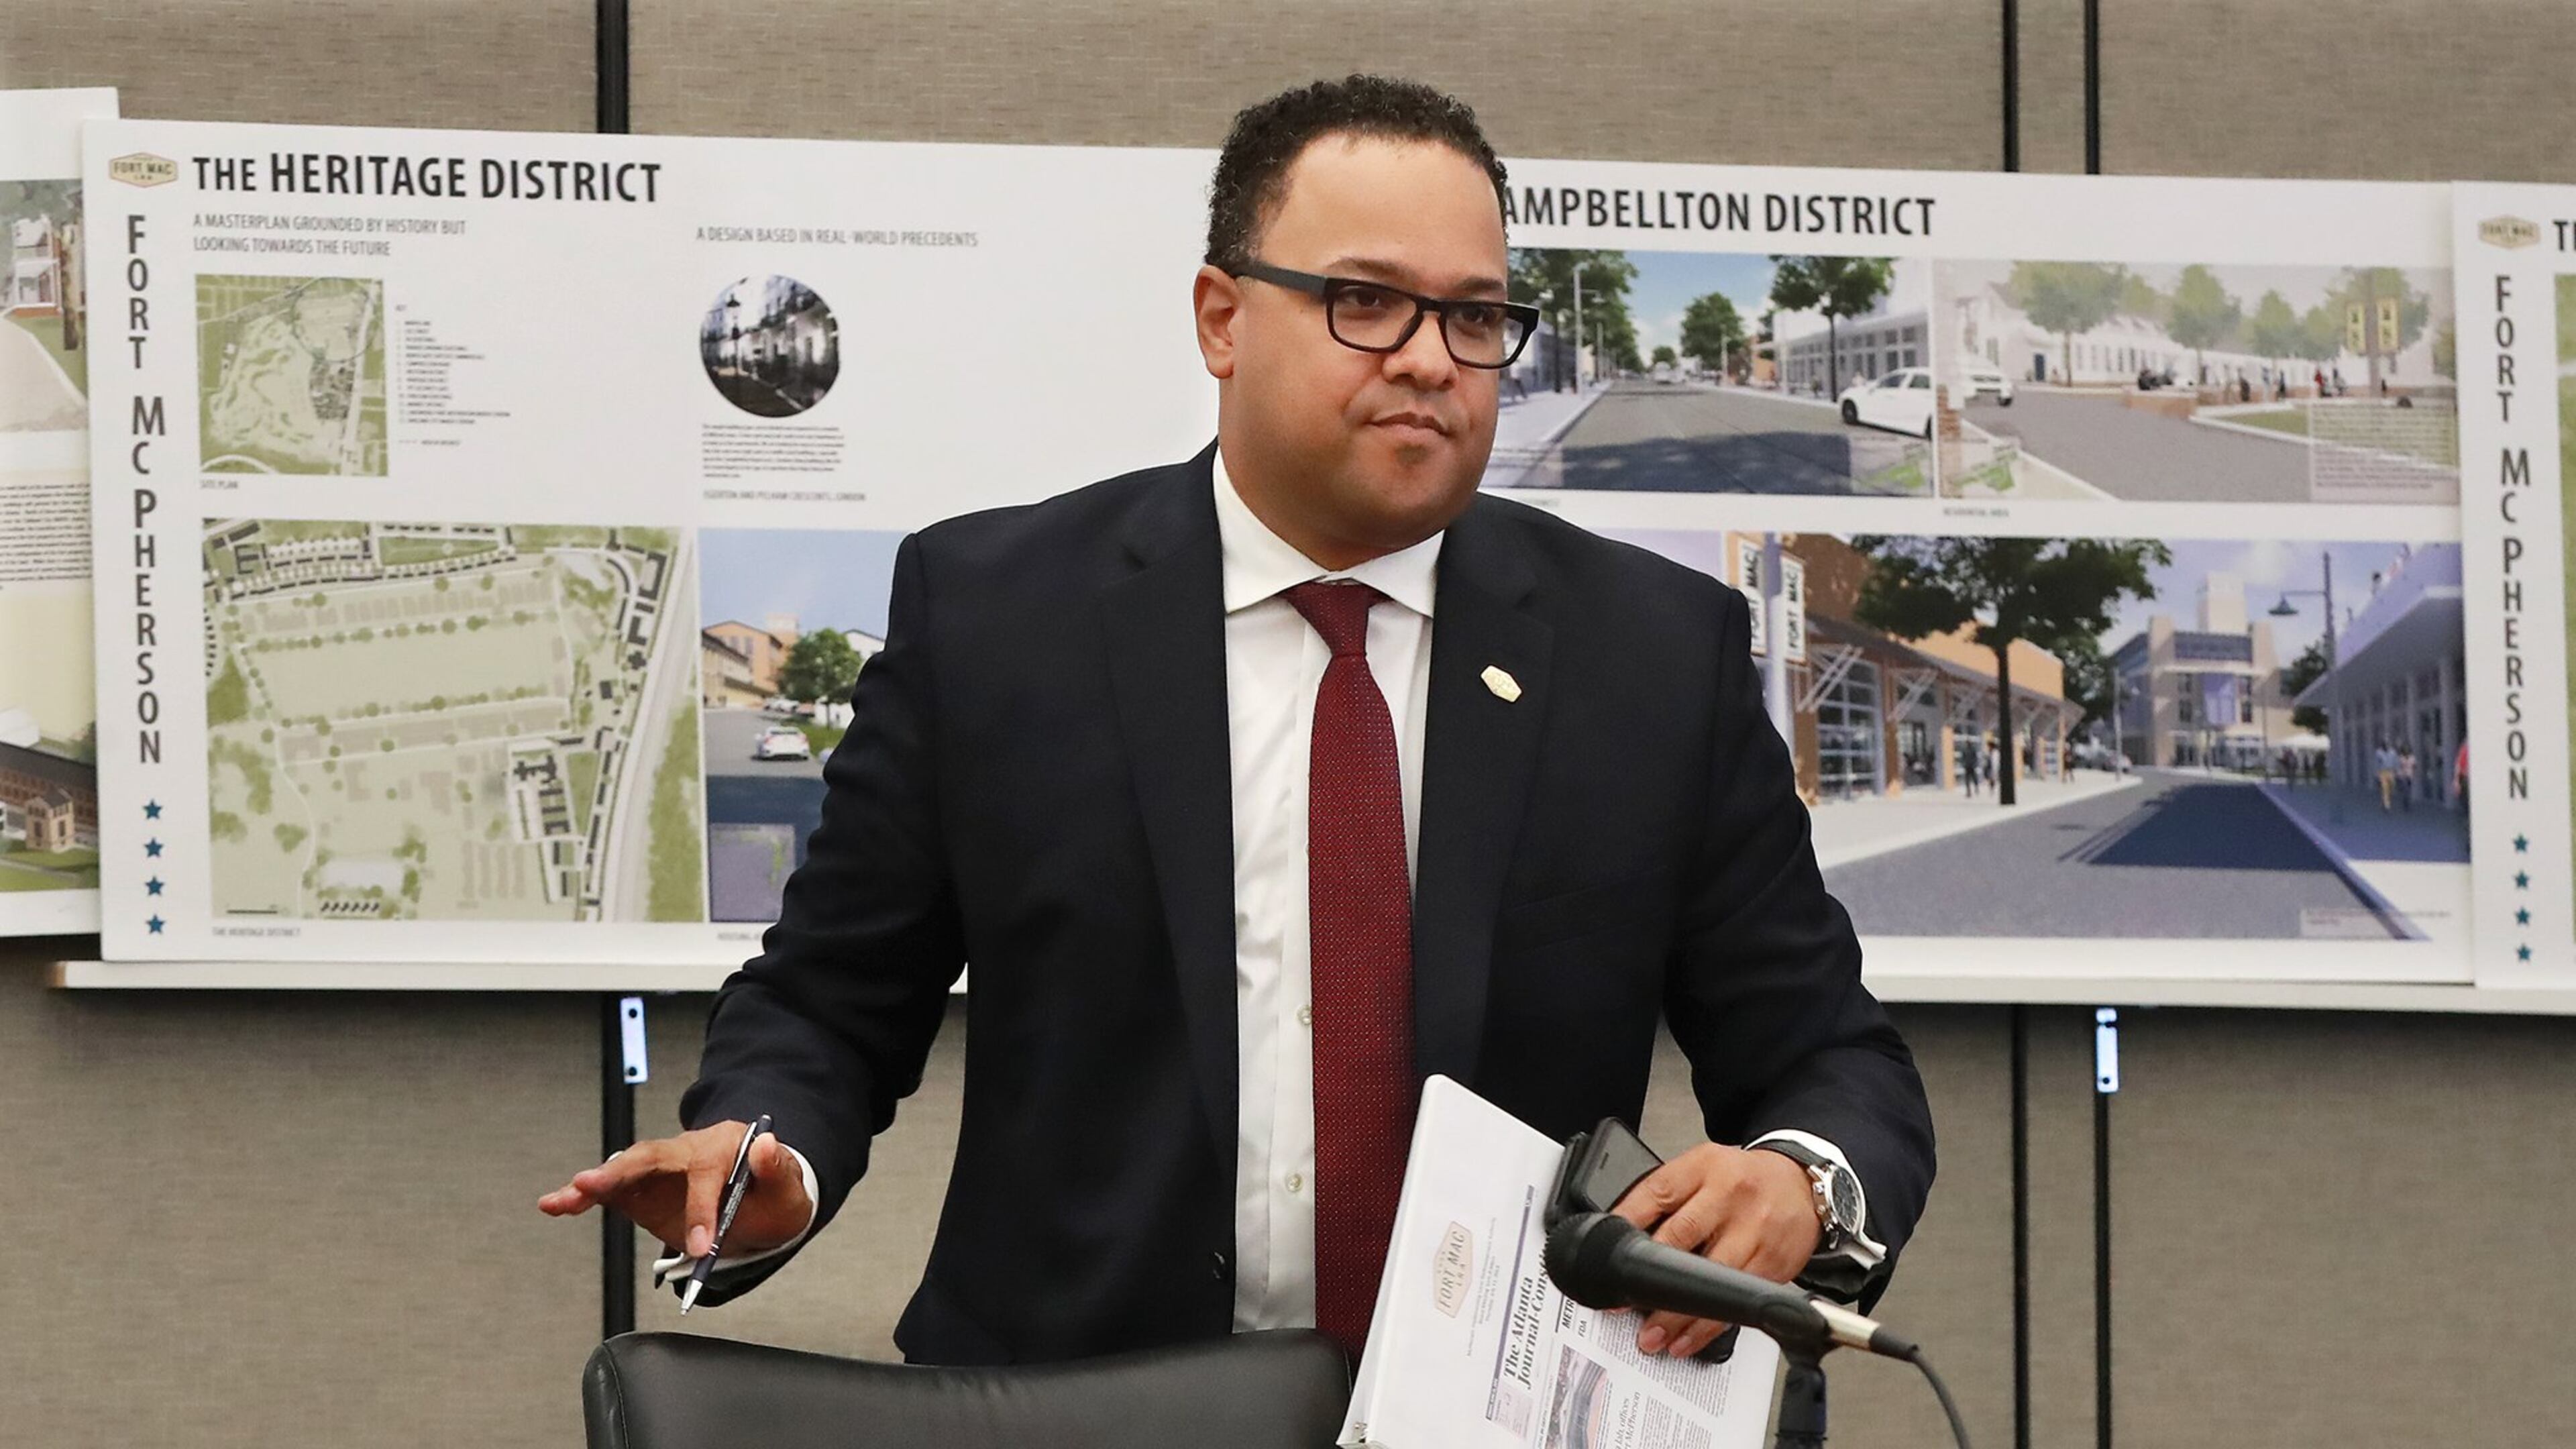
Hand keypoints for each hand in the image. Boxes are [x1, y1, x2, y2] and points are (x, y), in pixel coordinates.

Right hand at [538, 1121, 813, 1259]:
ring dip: (593, 1184)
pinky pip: (612, 1192)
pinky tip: (555, 1204)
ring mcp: (661, 1171)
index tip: (702, 1245)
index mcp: (723, 1146)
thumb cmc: (773, 1194)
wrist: (761, 1201)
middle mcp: (686, 1151)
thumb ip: (777, 1168)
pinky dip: (583, 1198)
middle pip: (651, 1156)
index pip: (704, 1172)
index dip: (701, 1208)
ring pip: (624, 1170)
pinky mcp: (644, 1192)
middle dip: (622, 1171)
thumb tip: (765, 1144)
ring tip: (561, 1199)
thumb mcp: (788, 1186)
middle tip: (591, 1185)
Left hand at [1607, 1143, 1820, 1358]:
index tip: (1606, 1258)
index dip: (1626, 1227)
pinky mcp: (1775, 1263)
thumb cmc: (1743, 1180)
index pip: (1656, 1194)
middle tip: (1624, 1306)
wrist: (1802, 1184)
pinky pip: (1738, 1300)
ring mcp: (1756, 1230)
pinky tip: (1688, 1338)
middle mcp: (1730, 1196)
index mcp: (1703, 1167)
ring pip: (1712, 1277)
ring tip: (1654, 1335)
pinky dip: (1710, 1325)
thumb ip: (1666, 1194)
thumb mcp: (1701, 1168)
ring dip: (1679, 1314)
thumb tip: (1621, 1235)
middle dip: (1651, 1278)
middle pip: (1682, 1237)